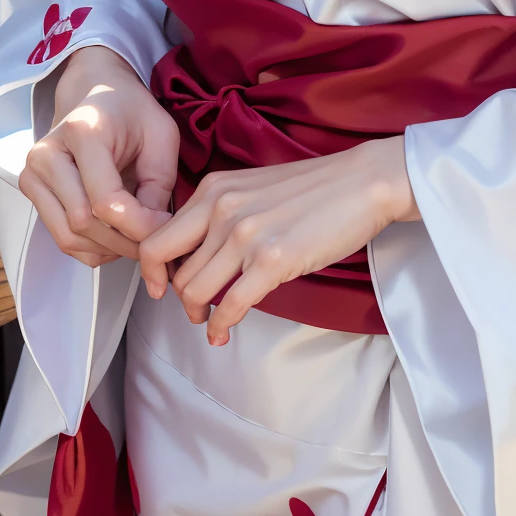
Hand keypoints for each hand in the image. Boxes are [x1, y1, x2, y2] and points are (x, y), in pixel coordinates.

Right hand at [20, 45, 178, 267]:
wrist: (98, 94)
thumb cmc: (133, 113)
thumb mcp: (161, 137)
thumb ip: (157, 188)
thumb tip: (148, 234)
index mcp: (83, 131)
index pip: (105, 200)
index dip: (138, 225)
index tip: (165, 227)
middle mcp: (48, 153)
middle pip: (83, 222)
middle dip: (125, 242)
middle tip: (155, 243)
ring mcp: (33, 173)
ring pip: (69, 237)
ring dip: (108, 250)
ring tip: (137, 240)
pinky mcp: (31, 190)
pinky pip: (61, 237)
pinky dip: (91, 248)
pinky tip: (116, 236)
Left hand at [138, 138, 418, 344]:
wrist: (362, 182)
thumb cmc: (314, 188)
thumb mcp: (253, 188)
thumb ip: (221, 213)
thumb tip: (200, 253)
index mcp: (213, 190)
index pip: (158, 238)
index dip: (153, 272)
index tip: (161, 288)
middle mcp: (221, 209)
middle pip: (175, 271)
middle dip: (180, 298)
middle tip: (196, 310)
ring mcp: (245, 235)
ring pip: (196, 291)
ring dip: (200, 315)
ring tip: (212, 323)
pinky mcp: (272, 260)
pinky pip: (230, 305)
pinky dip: (221, 326)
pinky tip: (225, 333)